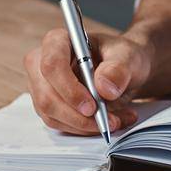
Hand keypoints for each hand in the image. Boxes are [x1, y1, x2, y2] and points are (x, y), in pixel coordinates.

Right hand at [23, 27, 148, 134]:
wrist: (125, 70)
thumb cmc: (121, 57)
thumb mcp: (128, 56)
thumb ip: (118, 68)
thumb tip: (104, 87)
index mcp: (58, 41)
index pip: (52, 64)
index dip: (69, 88)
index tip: (91, 106)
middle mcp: (42, 63)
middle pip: (47, 95)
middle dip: (78, 115)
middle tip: (108, 121)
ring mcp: (42, 87)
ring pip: (52, 115)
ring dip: (85, 125)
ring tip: (116, 120)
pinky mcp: (49, 106)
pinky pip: (60, 124)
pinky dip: (85, 129)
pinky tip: (107, 122)